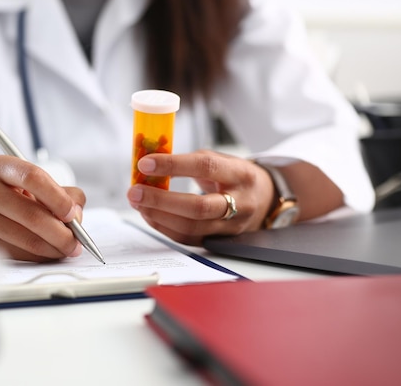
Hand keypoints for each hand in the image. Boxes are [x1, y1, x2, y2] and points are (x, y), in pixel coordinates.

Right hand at [0, 155, 85, 261]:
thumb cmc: (8, 196)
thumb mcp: (31, 185)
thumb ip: (62, 194)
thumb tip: (77, 216)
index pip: (32, 177)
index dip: (57, 198)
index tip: (73, 214)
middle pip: (31, 213)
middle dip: (61, 232)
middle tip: (77, 242)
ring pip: (25, 238)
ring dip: (53, 248)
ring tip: (67, 249)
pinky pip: (16, 253)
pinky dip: (39, 256)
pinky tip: (48, 253)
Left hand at [126, 150, 273, 245]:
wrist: (265, 199)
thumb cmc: (234, 176)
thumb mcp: (221, 160)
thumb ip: (189, 161)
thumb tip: (149, 164)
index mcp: (240, 174)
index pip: (205, 167)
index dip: (172, 165)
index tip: (145, 163)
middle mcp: (240, 202)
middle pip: (197, 207)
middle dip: (160, 200)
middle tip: (134, 191)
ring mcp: (231, 226)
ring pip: (190, 227)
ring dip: (157, 215)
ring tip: (137, 202)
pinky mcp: (219, 241)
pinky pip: (187, 238)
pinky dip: (163, 226)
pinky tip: (149, 214)